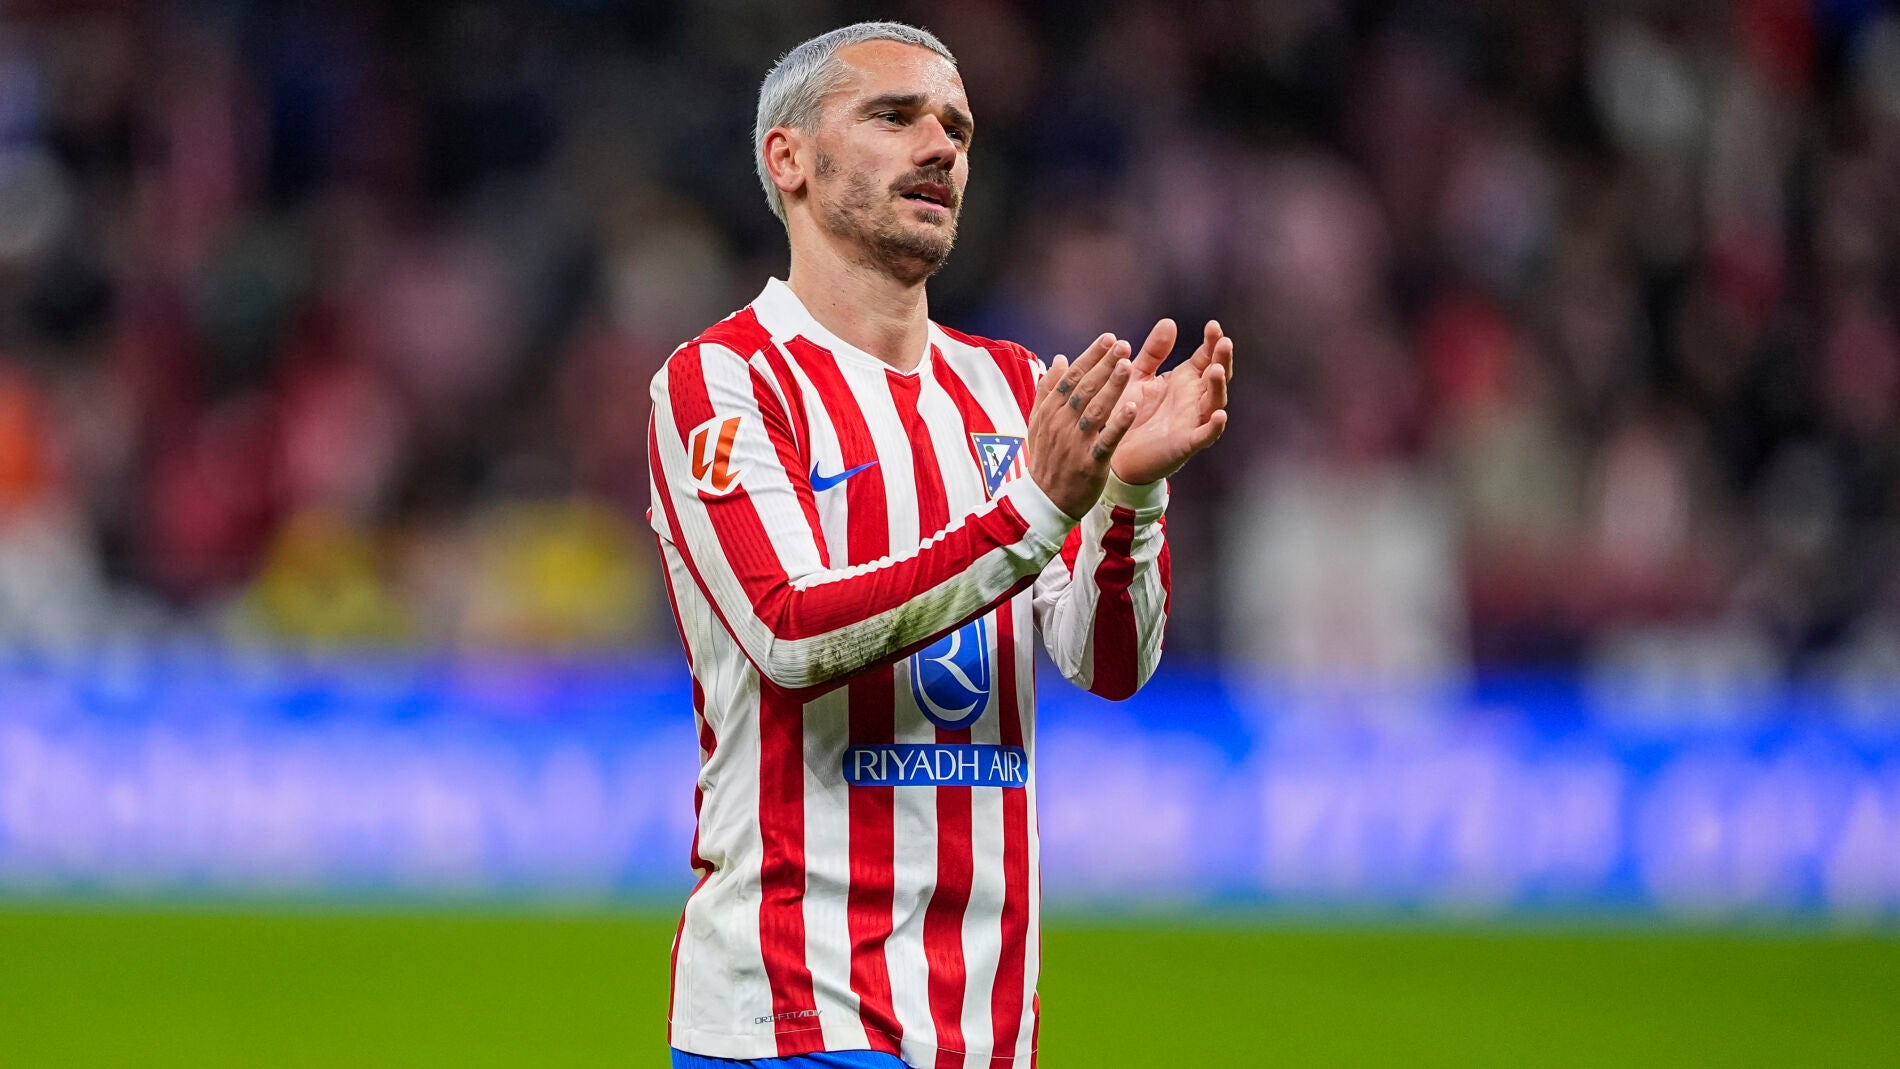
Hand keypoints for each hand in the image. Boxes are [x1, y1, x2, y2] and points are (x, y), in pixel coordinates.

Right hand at [1025, 333, 1138, 516]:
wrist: (1044, 502)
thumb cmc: (1045, 460)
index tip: (1108, 339)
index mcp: (1051, 411)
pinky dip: (1118, 424)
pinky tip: (1131, 407)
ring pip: (1095, 409)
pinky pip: (1105, 440)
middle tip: (1123, 344)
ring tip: (1127, 364)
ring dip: (1111, 386)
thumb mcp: (1038, 423)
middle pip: (1084, 387)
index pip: (1072, 377)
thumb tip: (1059, 360)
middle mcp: (1061, 423)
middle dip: (1104, 364)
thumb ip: (1048, 391)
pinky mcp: (1089, 463)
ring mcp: (1075, 443)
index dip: (1091, 356)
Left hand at [1108, 318, 1231, 484]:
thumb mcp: (1139, 376)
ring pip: (1215, 402)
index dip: (1212, 342)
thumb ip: (1154, 352)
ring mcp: (1193, 421)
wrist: (1115, 451)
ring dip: (1218, 387)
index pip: (1206, 357)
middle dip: (1222, 359)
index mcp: (1185, 380)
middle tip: (1224, 342)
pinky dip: (1214, 427)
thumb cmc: (1130, 412)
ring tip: (1217, 370)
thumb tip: (1169, 322)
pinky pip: (1206, 435)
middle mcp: (1194, 399)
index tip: (1213, 325)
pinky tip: (1220, 415)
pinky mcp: (1186, 444)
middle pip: (1217, 376)